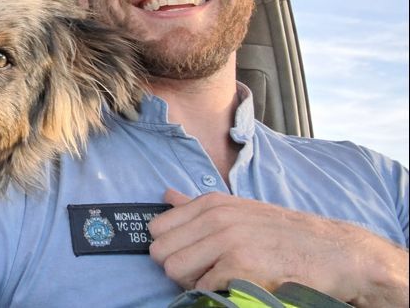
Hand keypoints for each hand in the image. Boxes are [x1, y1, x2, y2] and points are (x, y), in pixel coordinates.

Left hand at [147, 189, 408, 306]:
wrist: (332, 252)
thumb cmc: (282, 234)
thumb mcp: (237, 210)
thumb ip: (197, 206)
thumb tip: (167, 195)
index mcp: (210, 204)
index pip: (156, 228)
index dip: (170, 247)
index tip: (189, 254)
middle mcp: (215, 218)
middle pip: (160, 253)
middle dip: (178, 267)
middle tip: (204, 271)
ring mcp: (227, 241)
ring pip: (174, 270)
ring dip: (192, 282)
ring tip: (218, 278)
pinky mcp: (239, 266)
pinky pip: (202, 288)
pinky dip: (214, 292)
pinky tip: (235, 285)